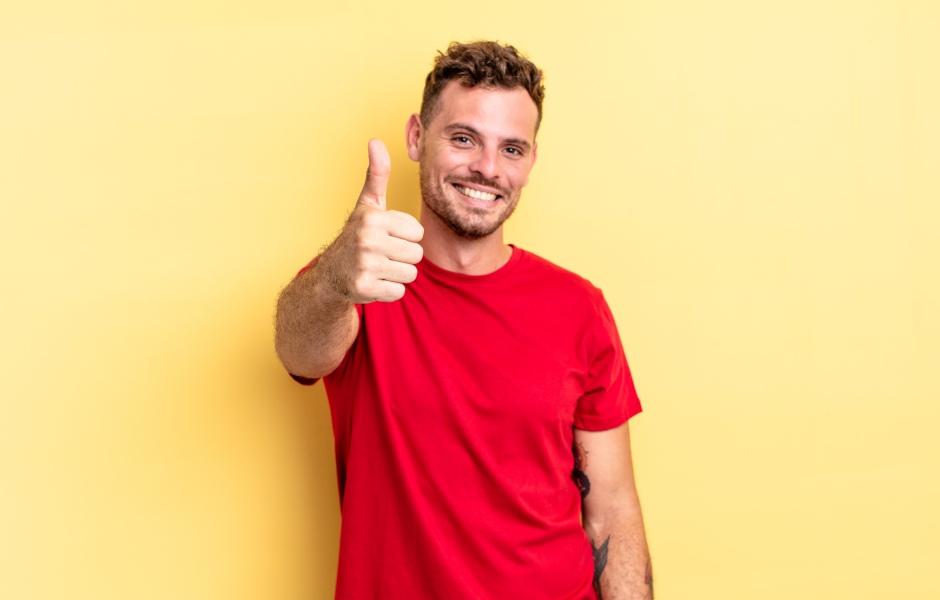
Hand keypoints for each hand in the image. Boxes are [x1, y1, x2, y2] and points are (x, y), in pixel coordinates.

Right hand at [321, 139, 424, 302]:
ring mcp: (365, 265)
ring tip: (378, 267)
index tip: (385, 236)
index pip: (418, 232)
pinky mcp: (364, 288)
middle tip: (382, 254)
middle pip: (417, 254)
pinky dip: (388, 291)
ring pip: (410, 274)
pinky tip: (373, 281)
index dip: (405, 236)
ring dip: (397, 274)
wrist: (330, 274)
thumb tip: (376, 141)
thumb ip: (377, 174)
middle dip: (403, 257)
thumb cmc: (357, 235)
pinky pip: (399, 292)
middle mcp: (367, 239)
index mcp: (373, 217)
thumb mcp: (368, 205)